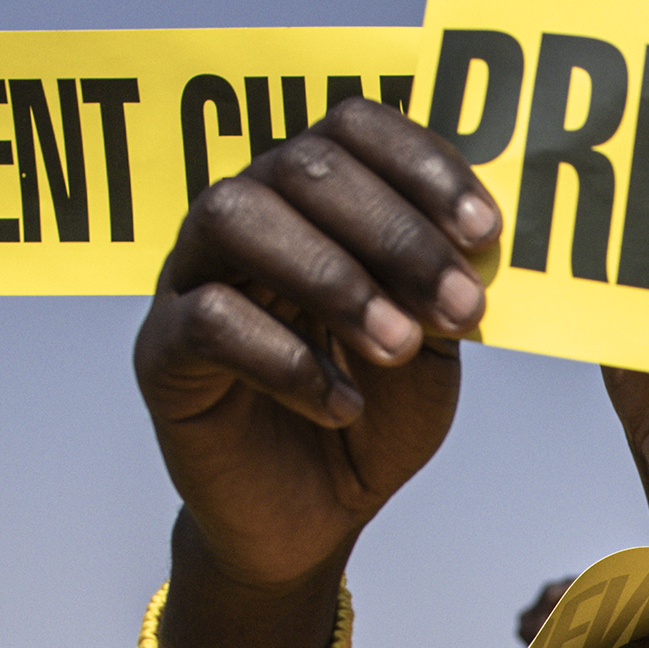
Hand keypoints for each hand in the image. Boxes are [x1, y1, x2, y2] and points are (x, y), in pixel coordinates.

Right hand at [135, 99, 498, 593]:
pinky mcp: (162, 352)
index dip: (421, 165)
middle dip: (396, 234)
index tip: (486, 232)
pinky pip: (208, 320)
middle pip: (302, 165)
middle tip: (460, 307)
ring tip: (398, 349)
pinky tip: (341, 404)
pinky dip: (288, 359)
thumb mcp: (431, 350)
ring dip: (332, 277)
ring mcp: (192, 278)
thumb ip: (444, 291)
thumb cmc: (369, 419)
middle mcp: (247, 219)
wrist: (313, 520)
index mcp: (314, 201)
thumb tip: (477, 243)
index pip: (352, 127)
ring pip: (236, 216)